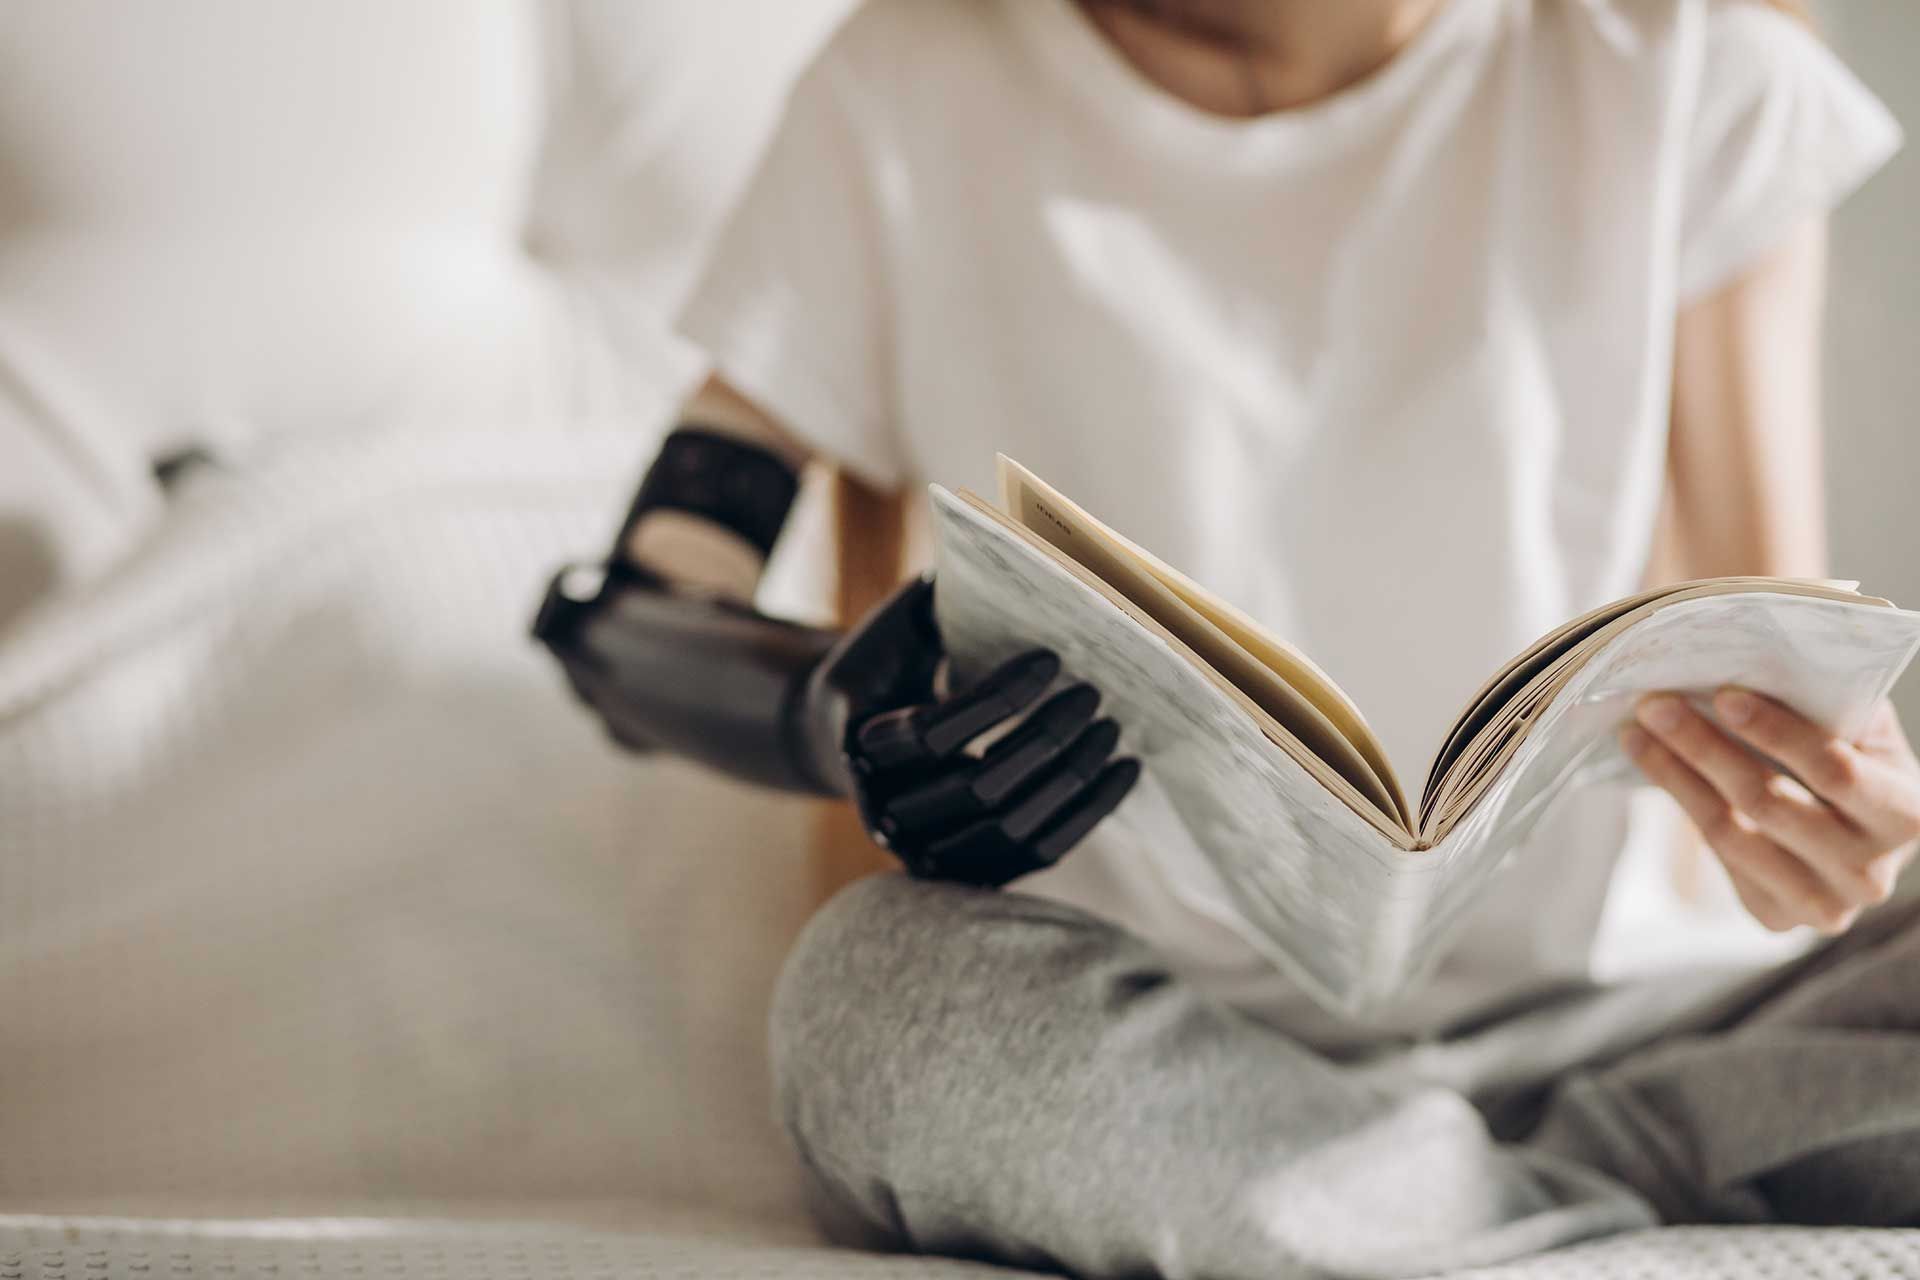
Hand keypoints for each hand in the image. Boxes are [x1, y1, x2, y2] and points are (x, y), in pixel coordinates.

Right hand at [806, 576, 1139, 886]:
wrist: (850, 736)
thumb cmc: (889, 662)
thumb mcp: (901, 624)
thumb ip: (944, 595)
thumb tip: (1019, 551)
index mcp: (860, 743)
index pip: (932, 732)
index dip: (997, 699)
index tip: (1052, 659)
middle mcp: (883, 808)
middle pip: (976, 786)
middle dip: (1044, 740)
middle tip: (1092, 695)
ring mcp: (923, 850)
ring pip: (1008, 827)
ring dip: (1070, 779)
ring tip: (1113, 732)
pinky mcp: (964, 869)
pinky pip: (1033, 853)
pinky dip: (1084, 814)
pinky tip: (1124, 771)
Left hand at [1621, 690, 1919, 933]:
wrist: (1862, 838)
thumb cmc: (1861, 764)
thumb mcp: (1865, 733)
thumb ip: (1831, 703)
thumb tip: (1756, 661)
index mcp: (1905, 815)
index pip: (1835, 770)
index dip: (1776, 732)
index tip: (1722, 693)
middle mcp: (1870, 872)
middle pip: (1767, 802)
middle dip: (1704, 747)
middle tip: (1654, 705)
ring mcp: (1823, 904)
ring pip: (1730, 833)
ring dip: (1674, 776)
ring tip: (1637, 731)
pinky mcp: (1777, 917)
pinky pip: (1717, 856)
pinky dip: (1680, 804)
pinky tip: (1653, 764)